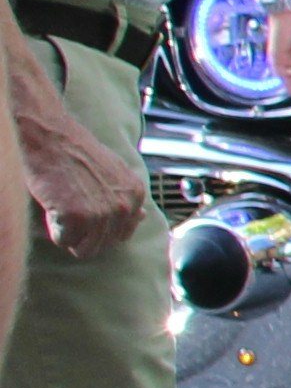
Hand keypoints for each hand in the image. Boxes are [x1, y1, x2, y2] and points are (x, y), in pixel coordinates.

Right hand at [28, 117, 144, 259]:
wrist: (52, 139)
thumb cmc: (78, 154)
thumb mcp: (116, 172)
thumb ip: (128, 197)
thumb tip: (142, 217)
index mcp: (136, 195)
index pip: (122, 234)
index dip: (100, 228)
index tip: (86, 213)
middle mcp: (124, 207)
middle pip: (104, 244)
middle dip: (84, 234)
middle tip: (70, 210)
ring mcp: (101, 213)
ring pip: (84, 248)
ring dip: (69, 234)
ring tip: (63, 210)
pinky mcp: (76, 217)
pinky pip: (64, 241)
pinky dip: (55, 229)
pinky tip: (54, 208)